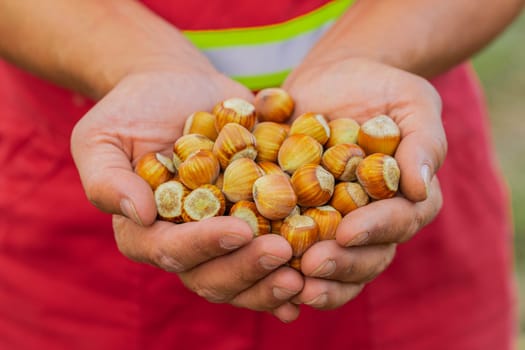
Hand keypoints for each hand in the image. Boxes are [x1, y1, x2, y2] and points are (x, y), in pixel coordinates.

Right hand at [71, 69, 303, 321]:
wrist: (177, 86)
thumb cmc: (133, 110)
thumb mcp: (101, 137)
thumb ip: (106, 178)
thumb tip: (138, 214)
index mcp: (146, 231)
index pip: (170, 250)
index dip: (203, 246)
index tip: (238, 230)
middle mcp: (186, 242)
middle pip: (212, 275)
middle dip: (247, 269)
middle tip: (283, 254)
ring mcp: (221, 234)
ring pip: (244, 274)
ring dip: (274, 280)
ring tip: (307, 272)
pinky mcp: (252, 219)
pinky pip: (271, 252)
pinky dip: (293, 268)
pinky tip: (318, 272)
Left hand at [282, 57, 446, 308]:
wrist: (332, 77)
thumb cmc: (379, 87)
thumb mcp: (412, 102)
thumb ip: (423, 142)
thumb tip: (421, 188)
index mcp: (405, 198)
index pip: (399, 222)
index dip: (375, 230)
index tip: (348, 231)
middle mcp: (372, 219)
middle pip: (366, 256)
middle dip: (341, 265)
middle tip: (312, 267)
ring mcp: (336, 222)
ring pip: (333, 264)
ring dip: (313, 280)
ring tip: (289, 285)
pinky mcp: (300, 216)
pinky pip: (294, 246)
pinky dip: (281, 265)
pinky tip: (261, 271)